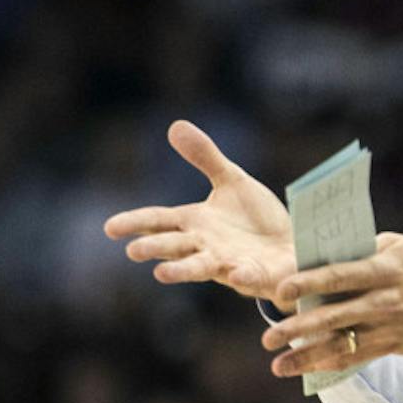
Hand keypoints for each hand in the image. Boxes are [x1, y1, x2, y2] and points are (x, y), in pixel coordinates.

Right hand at [103, 121, 295, 302]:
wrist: (293, 245)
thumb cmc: (257, 218)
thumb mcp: (232, 181)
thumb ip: (205, 157)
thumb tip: (175, 125)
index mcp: (196, 222)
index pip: (159, 221)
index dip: (135, 223)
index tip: (110, 228)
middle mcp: (206, 246)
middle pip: (174, 246)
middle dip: (155, 247)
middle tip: (133, 250)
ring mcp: (229, 263)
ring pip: (201, 268)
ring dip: (182, 271)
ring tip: (161, 274)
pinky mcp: (257, 275)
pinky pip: (247, 277)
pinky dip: (241, 276)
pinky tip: (235, 273)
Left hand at [260, 233, 402, 376]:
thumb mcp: (399, 246)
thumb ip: (361, 253)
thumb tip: (319, 260)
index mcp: (384, 269)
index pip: (338, 276)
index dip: (307, 283)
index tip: (279, 290)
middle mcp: (384, 301)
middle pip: (334, 317)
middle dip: (298, 328)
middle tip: (268, 337)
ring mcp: (389, 327)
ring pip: (342, 345)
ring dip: (308, 356)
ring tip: (278, 365)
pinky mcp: (394, 345)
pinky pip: (357, 358)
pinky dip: (330, 364)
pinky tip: (307, 368)